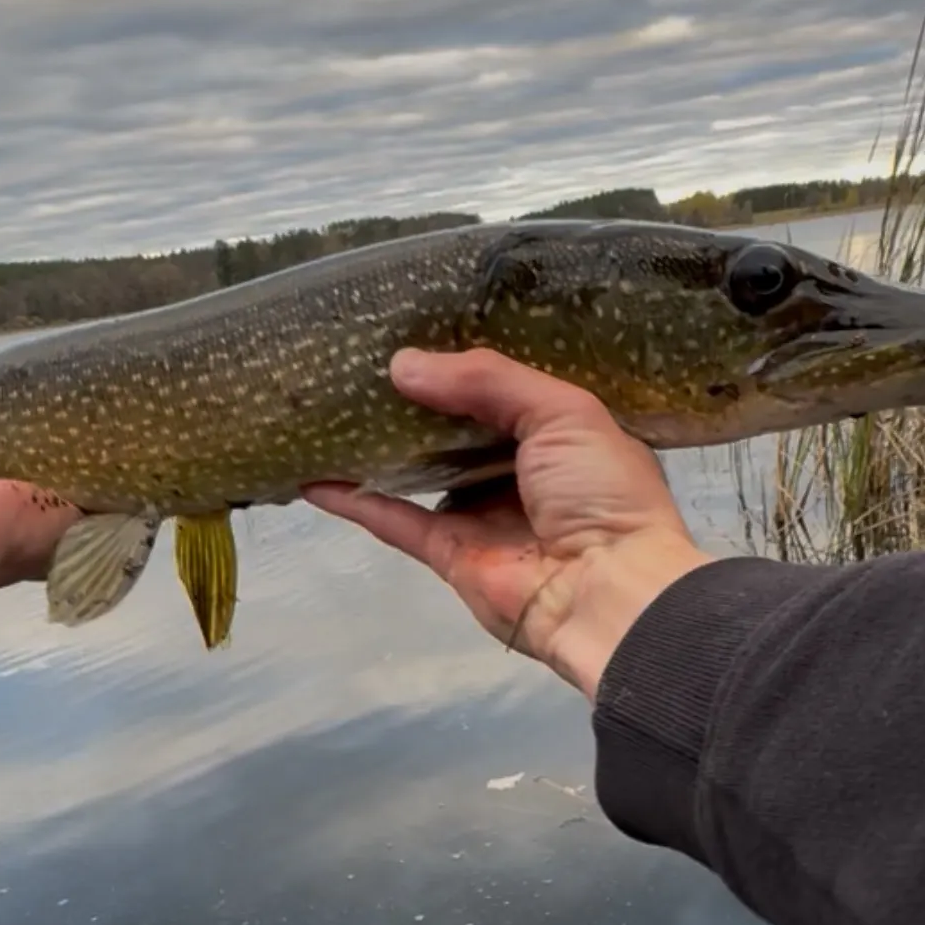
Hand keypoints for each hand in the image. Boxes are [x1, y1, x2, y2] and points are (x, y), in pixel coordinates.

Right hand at [303, 349, 711, 700]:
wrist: (607, 594)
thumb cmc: (599, 491)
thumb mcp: (561, 411)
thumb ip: (485, 380)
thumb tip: (403, 364)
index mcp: (560, 435)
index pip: (505, 390)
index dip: (464, 365)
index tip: (416, 330)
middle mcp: (521, 473)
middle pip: (457, 430)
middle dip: (416, 402)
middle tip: (360, 363)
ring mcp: (483, 516)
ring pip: (422, 472)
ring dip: (382, 446)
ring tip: (331, 409)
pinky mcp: (451, 555)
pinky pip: (397, 520)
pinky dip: (358, 501)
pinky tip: (316, 477)